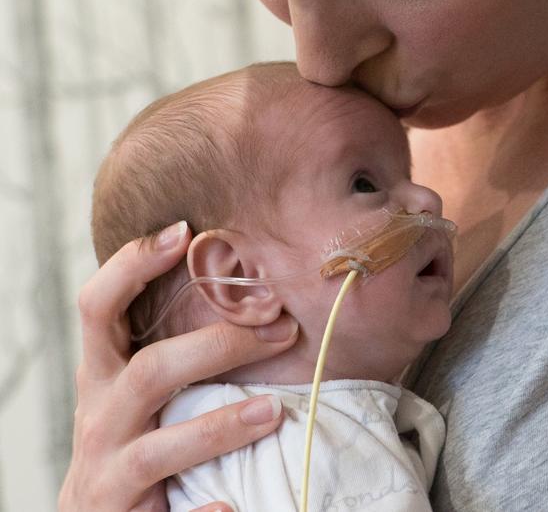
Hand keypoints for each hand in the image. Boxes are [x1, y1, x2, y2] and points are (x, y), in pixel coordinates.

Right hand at [58, 222, 298, 511]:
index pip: (99, 306)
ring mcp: (109, 473)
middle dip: (217, 346)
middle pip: (149, 372)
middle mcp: (98, 417)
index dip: (133, 265)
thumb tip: (239, 284)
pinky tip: (235, 504)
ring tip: (274, 409)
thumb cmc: (124, 436)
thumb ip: (164, 343)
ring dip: (221, 426)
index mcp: (99, 373)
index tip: (183, 231)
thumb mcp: (127, 385)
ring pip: (161, 447)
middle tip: (280, 325)